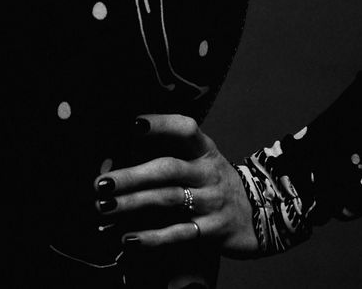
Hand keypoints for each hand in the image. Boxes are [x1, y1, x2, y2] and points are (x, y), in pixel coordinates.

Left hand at [94, 114, 257, 260]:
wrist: (260, 216)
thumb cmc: (214, 183)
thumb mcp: (201, 161)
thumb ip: (168, 154)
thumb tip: (113, 158)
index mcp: (205, 150)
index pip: (186, 129)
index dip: (161, 124)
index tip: (134, 123)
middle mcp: (208, 173)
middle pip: (167, 169)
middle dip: (131, 175)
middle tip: (101, 182)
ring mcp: (212, 202)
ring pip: (168, 200)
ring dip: (132, 204)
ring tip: (104, 206)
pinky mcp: (211, 231)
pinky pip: (178, 233)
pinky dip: (152, 237)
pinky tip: (128, 238)